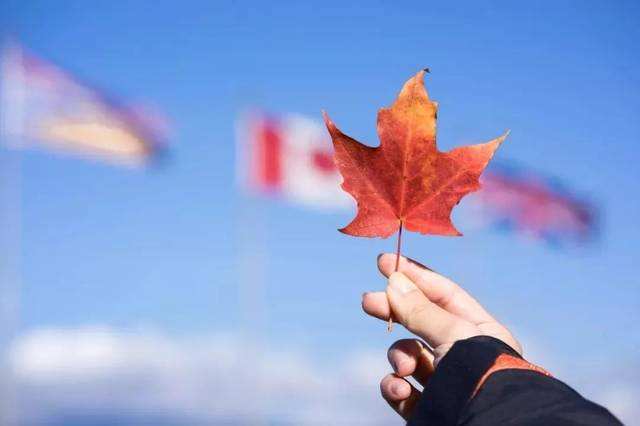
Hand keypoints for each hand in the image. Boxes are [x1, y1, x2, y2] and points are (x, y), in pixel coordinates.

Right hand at [362, 253, 520, 419]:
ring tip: (404, 368)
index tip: (385, 263)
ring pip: (407, 357)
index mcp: (480, 332)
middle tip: (368, 302)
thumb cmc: (479, 374)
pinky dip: (394, 387)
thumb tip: (394, 280)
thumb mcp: (452, 333)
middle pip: (419, 322)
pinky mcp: (427, 407)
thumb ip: (420, 309)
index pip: (444, 294)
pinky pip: (400, 389)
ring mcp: (444, 381)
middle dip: (393, 312)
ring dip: (399, 358)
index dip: (415, 276)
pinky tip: (401, 390)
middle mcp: (463, 355)